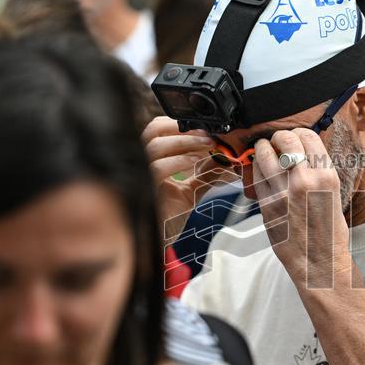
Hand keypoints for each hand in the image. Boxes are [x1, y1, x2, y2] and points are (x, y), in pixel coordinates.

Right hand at [142, 116, 235, 241]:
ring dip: (184, 142)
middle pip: (152, 130)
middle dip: (181, 129)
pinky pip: (158, 168)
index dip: (178, 124)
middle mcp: (141, 163)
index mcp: (150, 158)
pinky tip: (195, 163)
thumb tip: (224, 156)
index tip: (203, 128)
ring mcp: (140, 174)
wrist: (163, 240)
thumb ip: (205, 172)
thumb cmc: (171, 214)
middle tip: (207, 134)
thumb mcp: (193, 188)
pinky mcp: (144, 188)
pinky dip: (179, 161)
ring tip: (207, 145)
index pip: (156, 129)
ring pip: (154, 146)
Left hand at [250, 128, 351, 287]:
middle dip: (278, 137)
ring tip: (264, 152)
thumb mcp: (333, 194)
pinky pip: (255, 176)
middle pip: (285, 139)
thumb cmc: (329, 232)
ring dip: (262, 148)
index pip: (307, 136)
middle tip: (277, 142)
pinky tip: (261, 171)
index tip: (294, 138)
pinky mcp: (267, 205)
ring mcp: (283, 193)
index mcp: (326, 176)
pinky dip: (256, 168)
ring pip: (264, 154)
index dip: (297, 134)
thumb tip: (301, 152)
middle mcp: (305, 181)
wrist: (318, 262)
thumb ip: (317, 171)